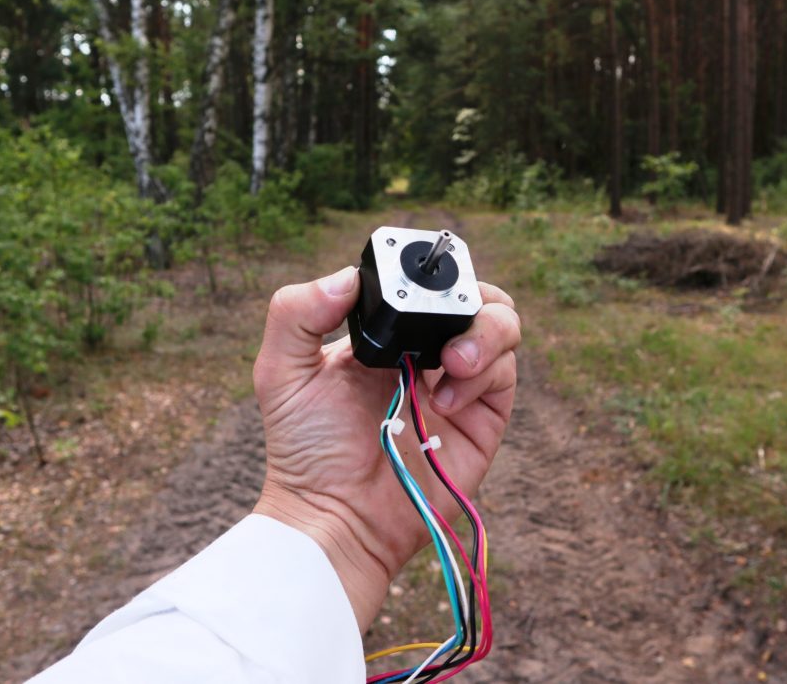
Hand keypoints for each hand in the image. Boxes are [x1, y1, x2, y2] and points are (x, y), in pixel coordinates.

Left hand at [252, 265, 519, 632]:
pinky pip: (505, 376)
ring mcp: (458, 382)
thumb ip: (297, 312)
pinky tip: (444, 402)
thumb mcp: (281, 371)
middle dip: (469, 294)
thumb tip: (348, 276)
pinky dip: (483, 375)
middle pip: (475, 294)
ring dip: (484, 333)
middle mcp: (426, 350)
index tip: (415, 278)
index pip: (423, 282)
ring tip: (450, 365)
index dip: (429, 269)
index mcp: (386, 331)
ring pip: (503, 325)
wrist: (334, 516)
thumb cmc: (304, 449)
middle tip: (443, 320)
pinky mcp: (482, 418)